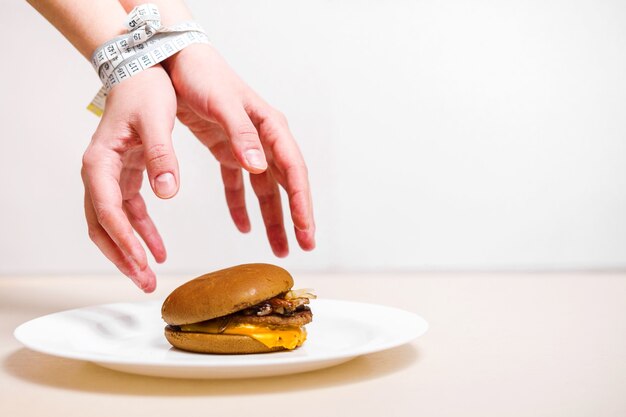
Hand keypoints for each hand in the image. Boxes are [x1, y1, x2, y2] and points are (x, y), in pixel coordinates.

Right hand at [81, 66, 177, 291]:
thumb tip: (168, 193)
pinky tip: (158, 247)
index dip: (123, 239)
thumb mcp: (157, 121)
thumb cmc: (145, 91)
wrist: (141, 70)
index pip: (108, 209)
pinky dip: (140, 231)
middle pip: (102, 224)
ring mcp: (110, 174)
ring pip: (112, 222)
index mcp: (101, 161)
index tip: (142, 261)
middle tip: (143, 281)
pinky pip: (127, 210)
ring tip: (149, 273)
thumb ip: (162, 157)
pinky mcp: (125, 174)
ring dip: (129, 249)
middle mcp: (99, 171)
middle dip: (122, 255)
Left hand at [163, 44, 315, 256]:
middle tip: (305, 247)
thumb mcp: (222, 104)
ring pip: (265, 189)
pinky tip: (242, 226)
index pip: (293, 170)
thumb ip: (241, 134)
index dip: (301, 201)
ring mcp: (247, 146)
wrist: (179, 61)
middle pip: (286, 184)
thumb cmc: (204, 77)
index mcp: (270, 127)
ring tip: (280, 247)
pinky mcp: (227, 150)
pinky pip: (238, 184)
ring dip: (272, 217)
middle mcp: (265, 139)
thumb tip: (258, 166)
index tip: (304, 230)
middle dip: (296, 216)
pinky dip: (240, 204)